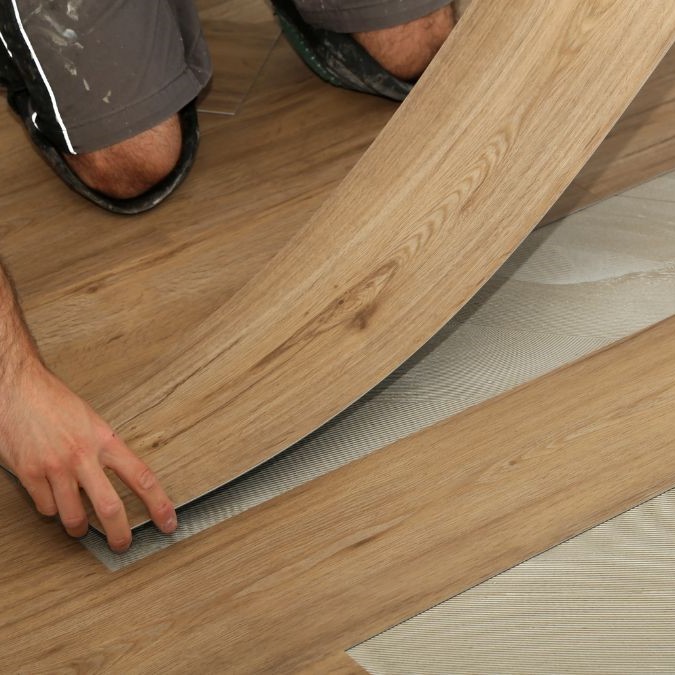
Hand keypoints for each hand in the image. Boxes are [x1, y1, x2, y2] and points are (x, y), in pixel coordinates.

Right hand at [0, 361, 176, 550]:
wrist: (18, 389)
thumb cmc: (55, 402)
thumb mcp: (92, 421)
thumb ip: (105, 448)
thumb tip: (119, 474)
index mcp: (106, 440)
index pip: (142, 477)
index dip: (158, 504)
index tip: (168, 522)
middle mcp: (83, 456)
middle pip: (109, 507)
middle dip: (119, 533)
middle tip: (123, 544)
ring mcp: (56, 467)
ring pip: (74, 516)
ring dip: (80, 527)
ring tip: (83, 527)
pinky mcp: (30, 475)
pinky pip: (47, 508)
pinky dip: (52, 510)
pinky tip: (54, 500)